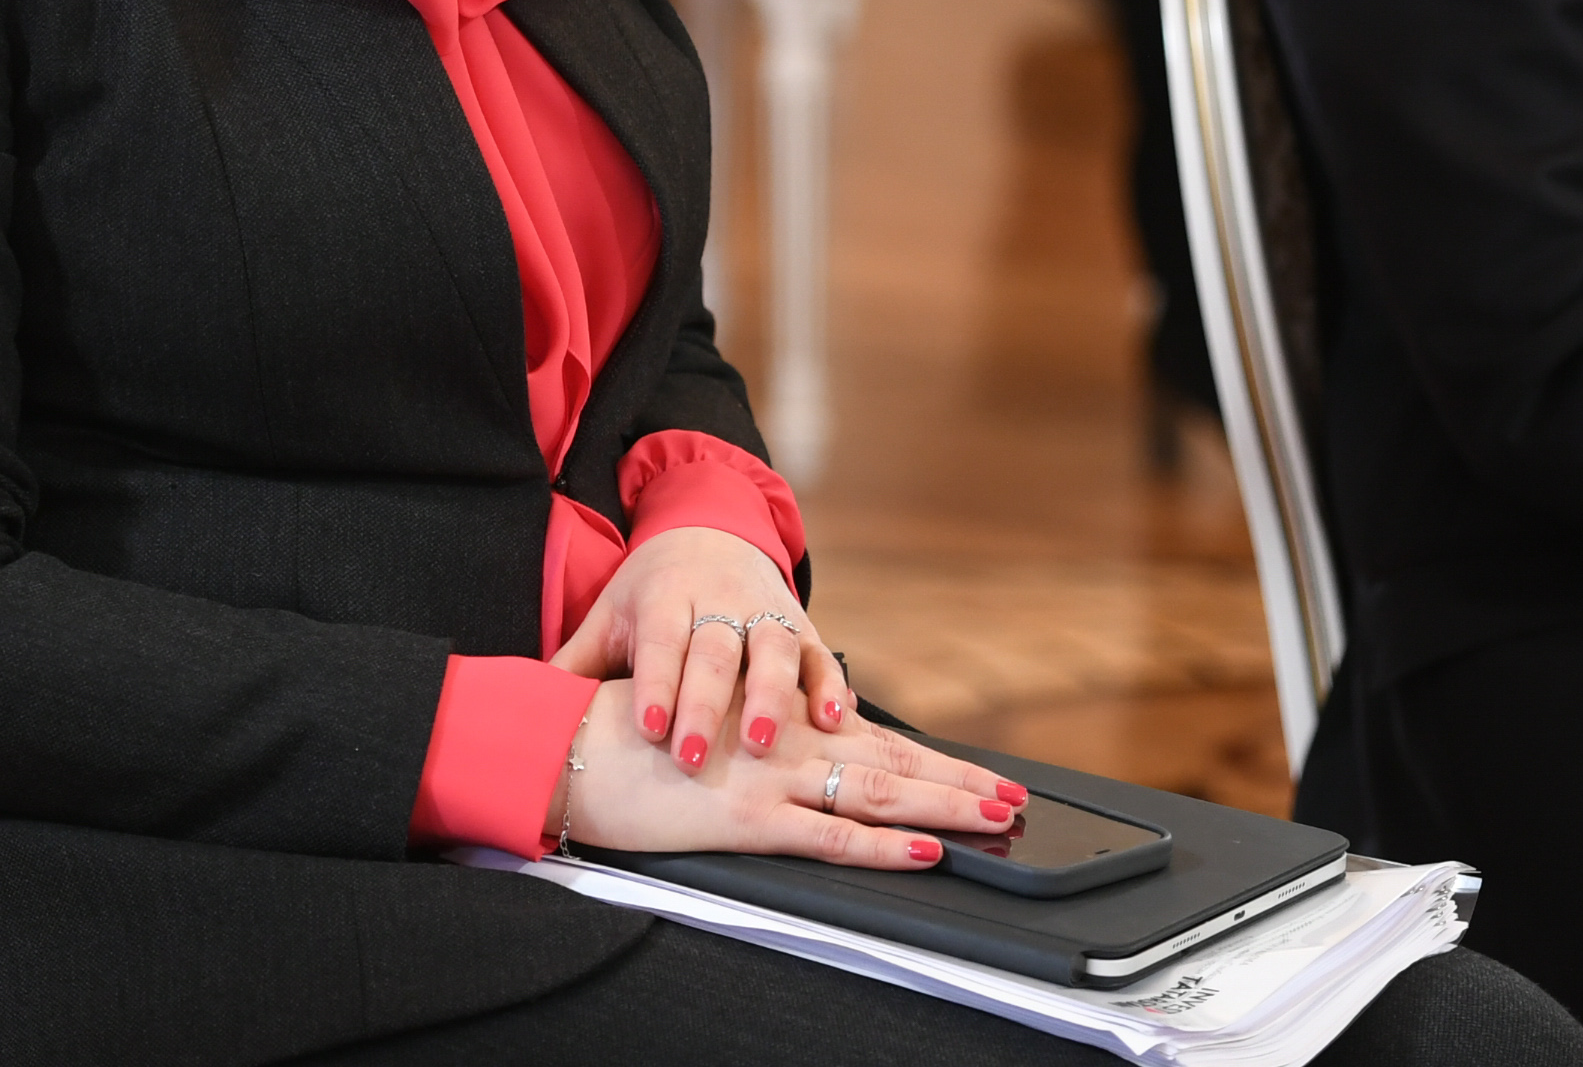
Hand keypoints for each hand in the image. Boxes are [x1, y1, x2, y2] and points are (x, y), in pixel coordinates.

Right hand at [547, 678, 1020, 869]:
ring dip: (945, 807)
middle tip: (1014, 797)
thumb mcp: (704, 735)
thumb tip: (796, 766)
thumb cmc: (631, 742)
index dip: (932, 763)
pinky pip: (830, 837)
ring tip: (995, 817)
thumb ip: (750, 746)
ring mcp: (772, 779)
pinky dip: (884, 848)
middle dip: (958, 783)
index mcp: (779, 728)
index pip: (874, 744)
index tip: (979, 776)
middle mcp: (788, 745)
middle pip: (893, 764)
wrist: (568, 741)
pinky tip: (925, 853)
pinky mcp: (746, 817)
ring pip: (879, 794)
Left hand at [557, 526, 845, 771]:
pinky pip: (820, 653)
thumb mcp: (609, 617)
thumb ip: (575, 666)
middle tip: (695, 757)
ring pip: (773, 648)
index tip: (651, 729)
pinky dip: (831, 685)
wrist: (708, 531)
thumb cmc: (650, 593)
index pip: (660, 641)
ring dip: (773, 696)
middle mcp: (718, 600)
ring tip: (765, 742)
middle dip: (706, 704)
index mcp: (665, 598)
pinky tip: (837, 720)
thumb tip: (519, 715)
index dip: (657, 683)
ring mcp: (764, 608)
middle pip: (715, 650)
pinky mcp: (801, 622)